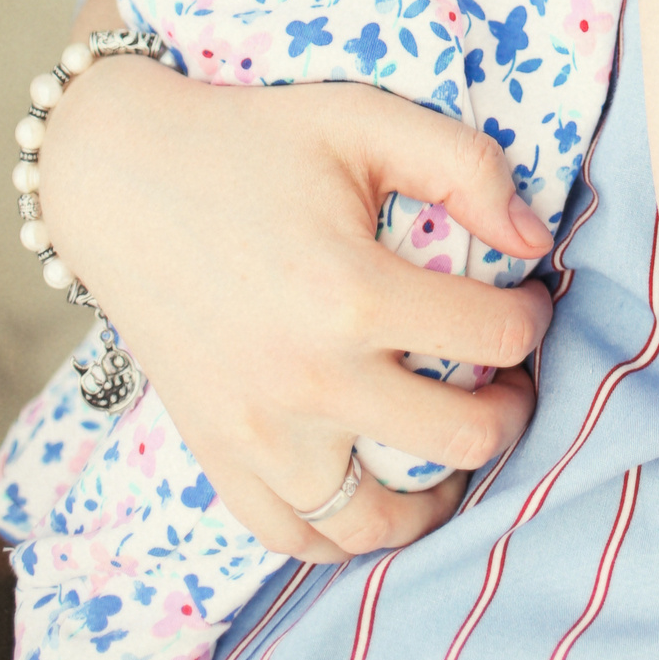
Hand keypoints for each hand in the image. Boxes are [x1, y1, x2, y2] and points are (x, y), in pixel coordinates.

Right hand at [38, 58, 552, 560]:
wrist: (122, 180)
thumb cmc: (255, 140)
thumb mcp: (366, 120)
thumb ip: (466, 166)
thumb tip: (537, 237)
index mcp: (354, 293)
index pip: (497, 336)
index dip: (535, 317)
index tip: (530, 298)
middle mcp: (310, 381)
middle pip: (462, 439)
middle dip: (511, 409)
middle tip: (508, 376)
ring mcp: (259, 434)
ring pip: (382, 520)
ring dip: (440, 489)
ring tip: (454, 441)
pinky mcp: (218, 457)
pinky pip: (297, 539)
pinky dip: (350, 532)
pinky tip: (381, 483)